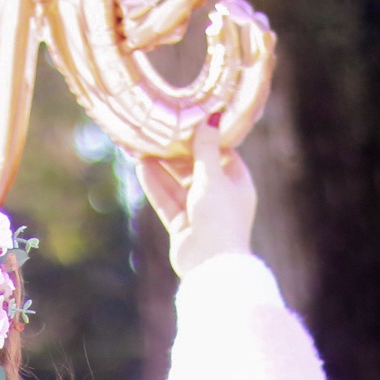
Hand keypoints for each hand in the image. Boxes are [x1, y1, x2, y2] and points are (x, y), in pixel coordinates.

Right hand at [137, 118, 256, 277]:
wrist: (211, 263)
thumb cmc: (220, 216)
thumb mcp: (213, 177)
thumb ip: (206, 148)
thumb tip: (212, 116)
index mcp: (238, 184)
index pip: (223, 155)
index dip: (207, 140)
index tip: (189, 123)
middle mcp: (220, 197)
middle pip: (197, 170)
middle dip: (178, 154)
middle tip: (159, 134)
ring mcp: (200, 212)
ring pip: (179, 185)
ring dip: (163, 168)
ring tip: (143, 148)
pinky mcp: (183, 225)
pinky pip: (168, 200)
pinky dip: (156, 185)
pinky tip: (141, 168)